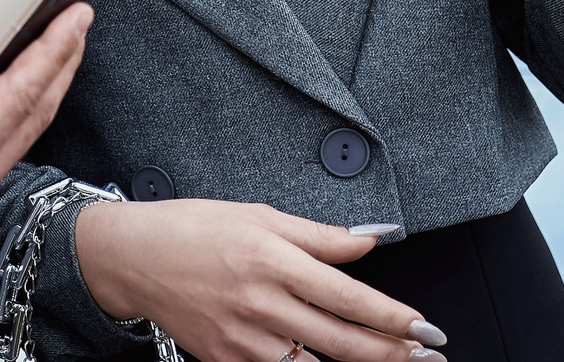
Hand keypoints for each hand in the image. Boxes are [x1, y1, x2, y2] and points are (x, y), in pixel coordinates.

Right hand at [0, 4, 90, 259]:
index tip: (76, 16)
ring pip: (24, 134)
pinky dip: (19, 110)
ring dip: (46, 87)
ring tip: (59, 45)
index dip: (54, 50)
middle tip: (79, 20)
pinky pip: (1, 147)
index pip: (21, 95)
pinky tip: (18, 86)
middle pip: (37, 116)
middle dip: (63, 63)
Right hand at [72, 199, 442, 361]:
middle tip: (430, 356)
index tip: (425, 327)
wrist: (133, 259)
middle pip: (342, 343)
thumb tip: (371, 242)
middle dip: (393, 354)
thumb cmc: (195, 228)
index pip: (348, 297)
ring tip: (392, 361)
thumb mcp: (261, 215)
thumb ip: (320, 236)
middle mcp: (261, 305)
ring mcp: (243, 341)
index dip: (392, 317)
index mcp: (273, 260)